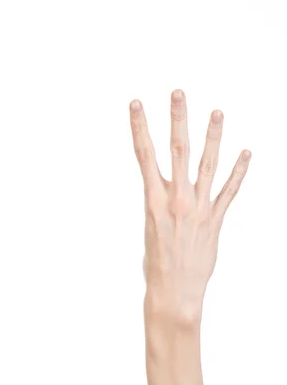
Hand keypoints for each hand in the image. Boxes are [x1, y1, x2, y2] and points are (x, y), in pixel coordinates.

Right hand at [131, 89, 249, 316]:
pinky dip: (239, 171)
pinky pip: (229, 191)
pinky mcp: (215, 220)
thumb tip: (164, 188)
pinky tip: (246, 153)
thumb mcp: (148, 227)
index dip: (139, 127)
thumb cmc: (155, 263)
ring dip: (212, 136)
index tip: (137, 104)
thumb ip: (158, 202)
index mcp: (153, 200)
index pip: (144, 155)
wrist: (173, 291)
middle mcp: (176, 199)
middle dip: (177, 119)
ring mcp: (198, 208)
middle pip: (176, 150)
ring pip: (206, 164)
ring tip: (216, 112)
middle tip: (178, 93)